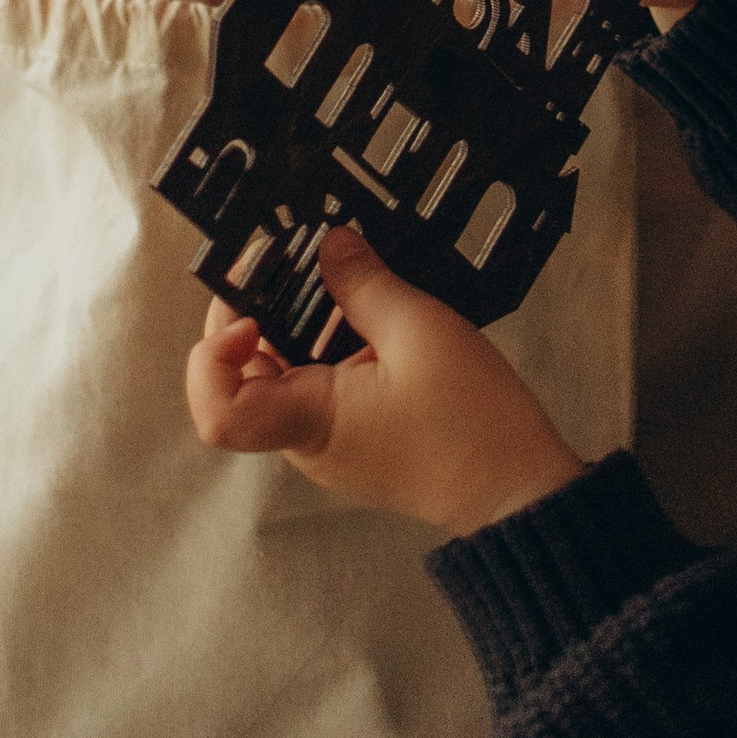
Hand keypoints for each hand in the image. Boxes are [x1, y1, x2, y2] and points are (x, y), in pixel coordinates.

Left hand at [185, 223, 583, 537]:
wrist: (522, 493)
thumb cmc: (475, 427)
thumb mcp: (421, 332)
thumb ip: (365, 284)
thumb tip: (328, 245)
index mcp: (310, 423)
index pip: (218, 411)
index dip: (213, 354)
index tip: (250, 308)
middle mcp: (309, 439)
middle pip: (246, 373)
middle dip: (259, 306)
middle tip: (289, 254)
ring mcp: (333, 439)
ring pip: (286, 371)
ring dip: (298, 316)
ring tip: (331, 267)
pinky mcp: (360, 431)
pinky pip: (322, 378)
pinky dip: (330, 336)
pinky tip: (362, 300)